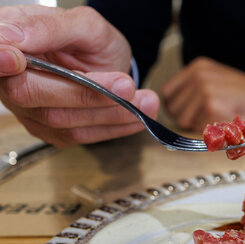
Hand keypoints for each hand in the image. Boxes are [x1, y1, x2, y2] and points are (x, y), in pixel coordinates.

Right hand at [0, 5, 159, 147]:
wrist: (106, 60)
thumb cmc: (90, 39)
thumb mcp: (82, 23)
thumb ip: (49, 28)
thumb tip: (10, 39)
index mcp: (8, 45)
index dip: (2, 64)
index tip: (16, 60)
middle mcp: (10, 81)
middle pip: (32, 94)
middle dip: (86, 93)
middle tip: (128, 86)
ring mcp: (28, 110)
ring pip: (61, 120)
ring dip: (109, 113)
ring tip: (147, 101)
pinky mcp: (51, 130)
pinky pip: (79, 135)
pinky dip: (113, 127)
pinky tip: (138, 117)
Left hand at [162, 57, 244, 131]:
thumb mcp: (217, 81)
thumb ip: (194, 90)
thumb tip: (172, 109)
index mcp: (198, 67)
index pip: (168, 93)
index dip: (177, 108)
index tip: (191, 114)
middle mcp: (198, 76)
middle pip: (173, 109)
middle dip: (186, 119)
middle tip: (207, 120)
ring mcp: (204, 90)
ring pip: (183, 121)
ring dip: (197, 127)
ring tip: (217, 121)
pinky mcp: (211, 106)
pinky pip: (197, 128)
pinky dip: (208, 133)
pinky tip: (224, 125)